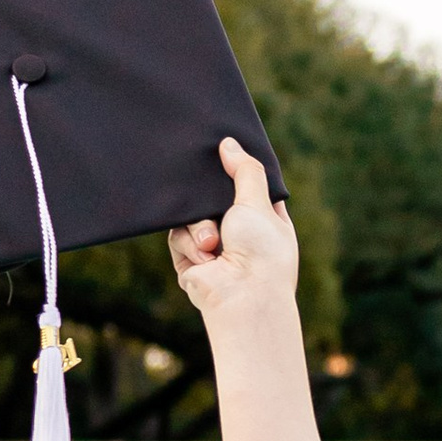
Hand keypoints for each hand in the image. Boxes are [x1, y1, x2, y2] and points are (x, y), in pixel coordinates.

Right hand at [171, 141, 296, 320]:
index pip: (246, 186)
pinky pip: (177, 236)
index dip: (233, 171)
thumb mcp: (257, 202)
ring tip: (213, 243)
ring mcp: (214, 247)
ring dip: (199, 227)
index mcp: (264, 219)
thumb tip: (228, 143)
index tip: (221, 152)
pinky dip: (189, 244)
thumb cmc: (261, 253)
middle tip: (205, 191)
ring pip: (190, 215)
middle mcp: (238, 233)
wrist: (241, 297)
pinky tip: (205, 257)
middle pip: (211, 198)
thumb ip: (244, 170)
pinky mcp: (191, 260)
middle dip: (207, 198)